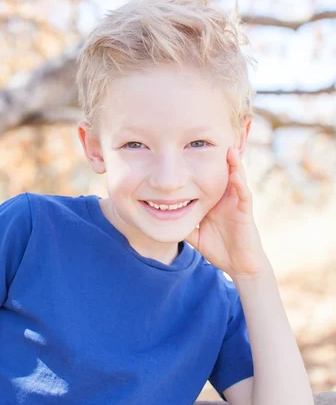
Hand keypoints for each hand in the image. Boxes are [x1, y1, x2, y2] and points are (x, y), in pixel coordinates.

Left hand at [184, 146, 265, 278]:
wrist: (240, 266)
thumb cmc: (219, 248)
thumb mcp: (194, 234)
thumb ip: (181, 224)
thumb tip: (159, 220)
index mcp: (214, 201)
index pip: (207, 178)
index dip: (202, 164)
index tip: (191, 148)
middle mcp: (226, 198)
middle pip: (222, 173)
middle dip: (219, 157)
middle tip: (211, 138)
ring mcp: (237, 204)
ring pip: (236, 179)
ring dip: (234, 164)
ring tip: (229, 149)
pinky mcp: (245, 213)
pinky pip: (244, 196)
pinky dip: (240, 185)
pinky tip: (235, 175)